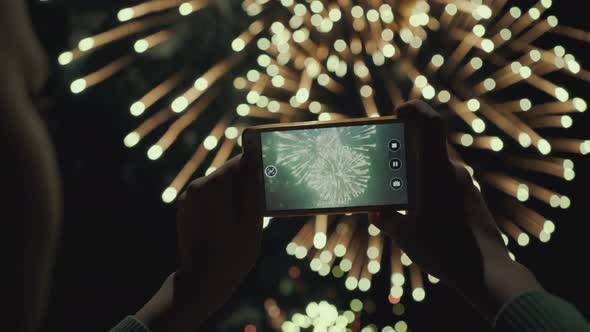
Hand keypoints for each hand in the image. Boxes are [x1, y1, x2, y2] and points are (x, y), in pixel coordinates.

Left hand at [136, 154, 262, 330]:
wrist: (202, 282)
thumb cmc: (233, 254)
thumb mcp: (251, 220)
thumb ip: (252, 187)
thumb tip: (254, 159)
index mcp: (212, 186)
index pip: (239, 161)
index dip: (257, 167)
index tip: (270, 179)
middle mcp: (196, 187)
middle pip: (228, 173)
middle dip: (245, 184)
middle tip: (260, 205)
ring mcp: (188, 198)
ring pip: (219, 186)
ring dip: (234, 195)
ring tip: (246, 219)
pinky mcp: (185, 209)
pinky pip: (209, 198)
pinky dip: (221, 204)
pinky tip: (230, 224)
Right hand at [371, 100, 541, 320]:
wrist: (486, 273)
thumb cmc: (443, 250)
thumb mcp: (405, 235)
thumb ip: (387, 219)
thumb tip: (377, 212)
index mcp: (436, 172)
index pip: (431, 125)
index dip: (416, 109)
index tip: (400, 110)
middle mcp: (454, 173)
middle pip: (428, 149)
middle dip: (406, 152)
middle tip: (386, 164)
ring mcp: (465, 186)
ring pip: (436, 169)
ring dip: (418, 174)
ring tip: (401, 195)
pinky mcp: (472, 199)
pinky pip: (447, 184)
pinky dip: (431, 188)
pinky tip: (420, 211)